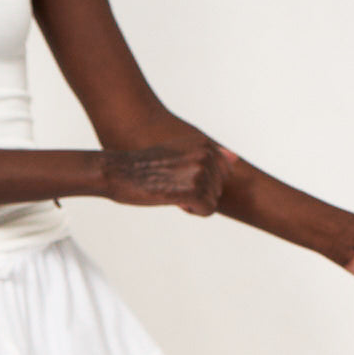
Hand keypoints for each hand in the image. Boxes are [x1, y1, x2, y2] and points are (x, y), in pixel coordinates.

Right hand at [102, 139, 237, 214]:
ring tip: (170, 190)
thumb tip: (235, 159)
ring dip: (192, 203)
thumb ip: (210, 155)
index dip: (202, 182)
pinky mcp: (194, 189)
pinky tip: (174, 200)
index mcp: (204, 143)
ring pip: (212, 201)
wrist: (118, 172)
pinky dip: (192, 211)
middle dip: (197, 194)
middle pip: (218, 189)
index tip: (179, 177)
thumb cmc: (144, 166)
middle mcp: (206, 154)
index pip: (222, 175)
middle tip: (171, 185)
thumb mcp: (180, 152)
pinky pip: (207, 210)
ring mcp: (201, 171)